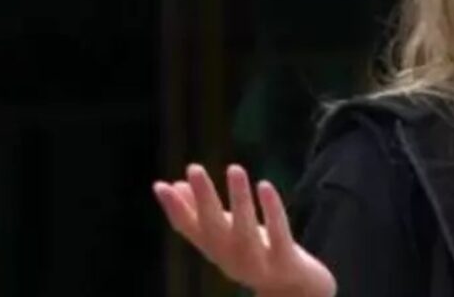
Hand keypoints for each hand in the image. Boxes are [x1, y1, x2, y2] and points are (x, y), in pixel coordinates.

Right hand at [154, 164, 335, 296]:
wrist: (295, 292)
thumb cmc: (256, 255)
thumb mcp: (228, 234)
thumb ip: (201, 213)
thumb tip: (176, 183)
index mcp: (216, 251)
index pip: (190, 230)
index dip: (174, 209)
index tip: (159, 185)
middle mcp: (232, 260)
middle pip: (214, 229)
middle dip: (204, 199)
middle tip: (193, 168)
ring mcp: (258, 264)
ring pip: (245, 231)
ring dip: (239, 199)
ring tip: (234, 168)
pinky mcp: (285, 261)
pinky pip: (278, 235)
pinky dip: (271, 211)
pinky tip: (264, 185)